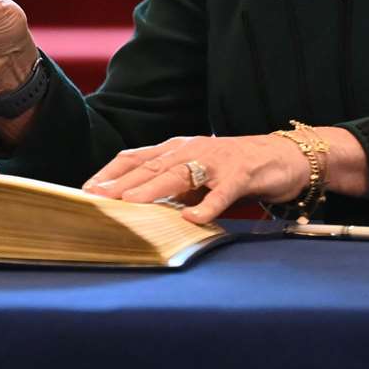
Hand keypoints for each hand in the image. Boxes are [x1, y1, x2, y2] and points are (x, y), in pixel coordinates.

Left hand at [83, 134, 307, 224]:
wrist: (282, 157)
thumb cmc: (232, 168)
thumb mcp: (195, 175)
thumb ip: (169, 187)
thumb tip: (133, 206)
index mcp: (176, 149)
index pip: (136, 158)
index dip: (110, 172)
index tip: (87, 189)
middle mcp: (191, 150)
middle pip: (151, 166)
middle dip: (122, 181)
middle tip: (97, 196)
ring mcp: (216, 161)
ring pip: (179, 174)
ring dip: (153, 189)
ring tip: (130, 202)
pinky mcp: (241, 174)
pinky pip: (222, 192)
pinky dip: (207, 205)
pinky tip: (193, 218)